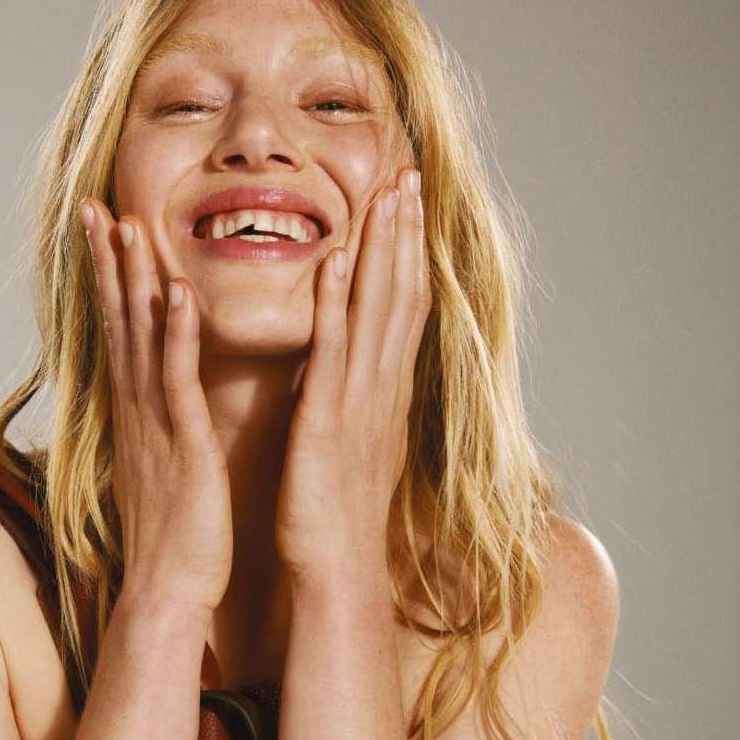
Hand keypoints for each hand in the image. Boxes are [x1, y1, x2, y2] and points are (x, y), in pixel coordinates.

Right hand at [79, 198, 232, 613]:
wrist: (170, 593)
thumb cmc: (175, 541)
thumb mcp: (163, 475)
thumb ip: (159, 436)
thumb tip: (155, 419)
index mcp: (136, 418)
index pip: (119, 336)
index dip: (109, 283)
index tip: (104, 234)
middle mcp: (136, 413)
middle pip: (117, 323)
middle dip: (106, 263)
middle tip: (94, 206)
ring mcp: (155, 426)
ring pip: (140, 338)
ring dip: (133, 280)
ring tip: (126, 223)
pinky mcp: (182, 445)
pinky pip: (176, 379)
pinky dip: (176, 333)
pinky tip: (176, 291)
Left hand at [274, 167, 431, 586]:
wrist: (335, 568)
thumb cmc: (335, 515)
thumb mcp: (353, 446)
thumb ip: (358, 404)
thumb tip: (363, 379)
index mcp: (387, 393)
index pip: (406, 308)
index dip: (410, 252)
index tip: (410, 202)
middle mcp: (384, 388)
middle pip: (403, 294)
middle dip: (406, 231)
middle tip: (410, 171)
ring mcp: (361, 400)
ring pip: (378, 309)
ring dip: (383, 248)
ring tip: (387, 191)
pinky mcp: (328, 418)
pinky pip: (334, 348)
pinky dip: (339, 300)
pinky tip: (338, 257)